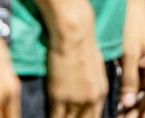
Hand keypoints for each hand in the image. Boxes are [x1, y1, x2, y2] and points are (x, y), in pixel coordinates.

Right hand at [43, 3, 105, 117]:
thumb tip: (86, 92)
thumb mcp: (96, 69)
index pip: (94, 117)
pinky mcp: (58, 97)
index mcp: (100, 92)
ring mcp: (74, 100)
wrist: (75, 35)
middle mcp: (90, 99)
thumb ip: (92, 85)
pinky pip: (54, 117)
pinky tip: (43, 117)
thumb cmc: (85, 46)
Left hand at [118, 0, 144, 117]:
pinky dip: (127, 102)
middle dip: (136, 117)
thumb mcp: (128, 53)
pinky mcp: (139, 69)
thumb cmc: (131, 25)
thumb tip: (128, 105)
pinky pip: (135, 91)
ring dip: (131, 112)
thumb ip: (129, 80)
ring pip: (142, 100)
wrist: (130, 4)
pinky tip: (114, 110)